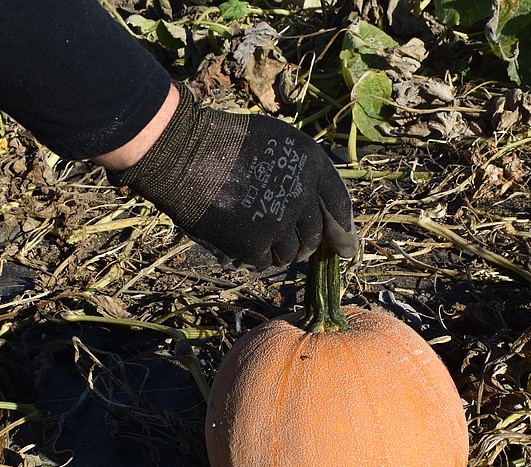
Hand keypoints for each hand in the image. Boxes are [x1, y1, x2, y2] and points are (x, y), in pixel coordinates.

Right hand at [108, 84, 358, 269]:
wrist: (184, 155)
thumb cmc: (224, 141)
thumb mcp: (275, 139)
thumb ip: (300, 168)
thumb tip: (316, 205)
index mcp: (311, 163)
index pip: (339, 204)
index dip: (344, 229)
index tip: (346, 248)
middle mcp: (303, 194)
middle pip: (316, 235)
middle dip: (307, 244)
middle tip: (295, 247)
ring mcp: (280, 221)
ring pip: (292, 254)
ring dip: (281, 252)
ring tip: (260, 238)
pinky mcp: (255, 244)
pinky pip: (266, 262)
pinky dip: (258, 258)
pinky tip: (243, 244)